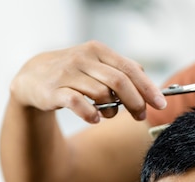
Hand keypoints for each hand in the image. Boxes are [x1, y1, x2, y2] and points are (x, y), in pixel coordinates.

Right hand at [9, 40, 166, 122]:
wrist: (33, 77)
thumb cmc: (74, 74)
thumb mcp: (97, 65)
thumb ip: (121, 70)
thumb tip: (147, 80)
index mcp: (98, 51)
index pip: (130, 69)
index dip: (148, 88)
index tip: (161, 104)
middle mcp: (83, 58)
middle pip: (119, 82)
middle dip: (135, 102)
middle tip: (140, 116)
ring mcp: (67, 74)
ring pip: (102, 94)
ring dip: (111, 110)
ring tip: (108, 114)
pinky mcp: (53, 91)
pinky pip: (78, 104)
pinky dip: (90, 114)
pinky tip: (94, 118)